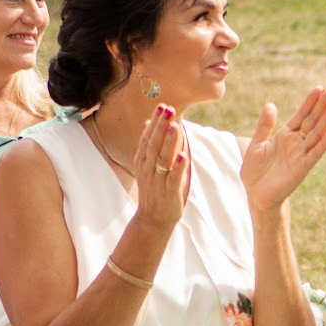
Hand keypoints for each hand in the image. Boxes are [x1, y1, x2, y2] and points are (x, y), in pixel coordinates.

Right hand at [129, 104, 192, 229]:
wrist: (152, 219)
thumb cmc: (154, 189)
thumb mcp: (148, 165)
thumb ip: (150, 144)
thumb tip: (149, 123)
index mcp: (143, 161)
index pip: (148, 138)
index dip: (155, 122)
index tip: (162, 106)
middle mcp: (148, 169)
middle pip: (154, 145)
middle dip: (161, 127)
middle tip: (168, 109)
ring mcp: (158, 181)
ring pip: (163, 159)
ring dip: (169, 143)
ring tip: (174, 127)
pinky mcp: (169, 193)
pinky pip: (173, 178)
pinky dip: (178, 167)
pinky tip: (183, 155)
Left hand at [241, 86, 325, 214]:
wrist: (256, 194)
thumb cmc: (255, 171)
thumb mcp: (256, 144)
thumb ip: (264, 126)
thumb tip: (271, 104)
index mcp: (285, 135)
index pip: (301, 115)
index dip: (310, 102)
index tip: (319, 88)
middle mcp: (296, 142)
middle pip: (312, 120)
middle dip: (323, 105)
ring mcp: (301, 154)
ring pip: (317, 133)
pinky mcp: (303, 167)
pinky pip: (315, 153)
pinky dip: (325, 143)